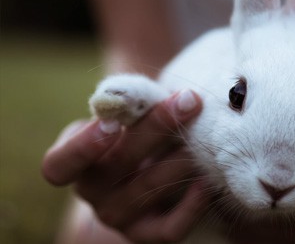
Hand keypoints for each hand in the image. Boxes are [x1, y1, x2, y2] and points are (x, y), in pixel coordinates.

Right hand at [42, 90, 209, 242]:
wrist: (151, 162)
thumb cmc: (137, 129)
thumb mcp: (127, 114)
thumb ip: (133, 103)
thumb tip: (160, 95)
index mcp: (74, 161)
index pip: (59, 165)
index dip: (83, 146)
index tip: (112, 122)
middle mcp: (91, 192)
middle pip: (118, 163)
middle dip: (157, 127)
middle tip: (188, 102)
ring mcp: (117, 216)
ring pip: (150, 188)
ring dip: (181, 158)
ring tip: (204, 136)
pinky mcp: (147, 234)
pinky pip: (170, 228)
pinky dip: (192, 204)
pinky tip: (206, 180)